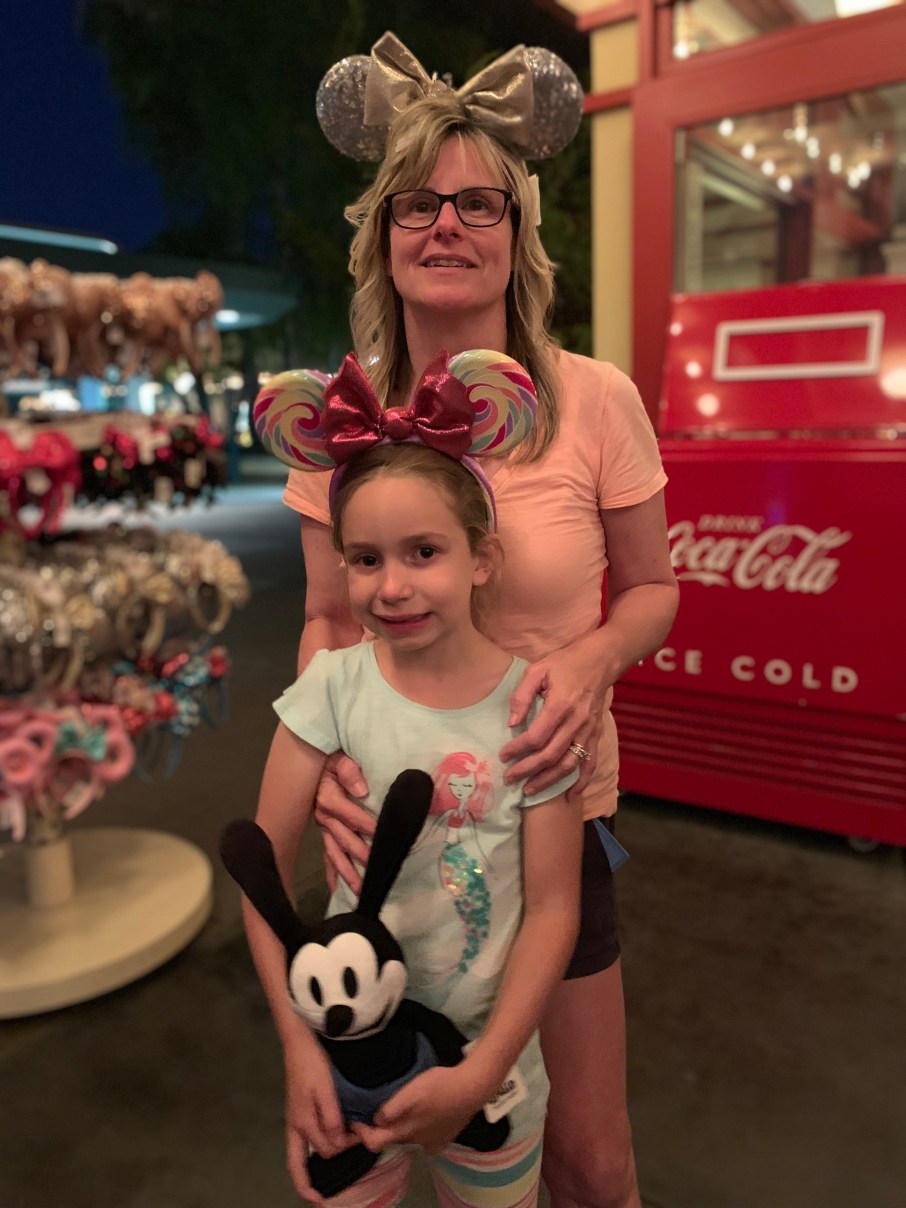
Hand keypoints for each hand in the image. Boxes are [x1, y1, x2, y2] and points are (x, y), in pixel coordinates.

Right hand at [284, 1030, 355, 1201]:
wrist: (300, 1040)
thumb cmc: (312, 1063)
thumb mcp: (325, 1089)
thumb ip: (330, 1117)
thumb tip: (337, 1144)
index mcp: (302, 1123)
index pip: (325, 1152)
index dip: (342, 1153)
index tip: (354, 1152)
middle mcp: (297, 1126)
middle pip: (304, 1164)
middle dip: (321, 1175)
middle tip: (352, 1166)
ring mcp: (296, 1118)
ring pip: (302, 1155)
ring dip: (319, 1165)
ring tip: (339, 1170)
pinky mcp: (300, 1109)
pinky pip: (305, 1141)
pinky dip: (314, 1153)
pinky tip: (329, 1148)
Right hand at [313, 751, 373, 894]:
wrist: (312, 761)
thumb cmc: (331, 759)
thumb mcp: (338, 757)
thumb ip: (349, 770)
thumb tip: (360, 789)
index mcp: (328, 796)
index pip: (348, 814)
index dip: (364, 824)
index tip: (380, 835)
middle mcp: (324, 816)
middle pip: (342, 838)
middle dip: (358, 856)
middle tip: (374, 872)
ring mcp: (324, 827)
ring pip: (335, 853)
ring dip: (346, 872)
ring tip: (359, 890)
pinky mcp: (326, 832)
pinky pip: (328, 855)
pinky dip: (332, 873)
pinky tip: (336, 889)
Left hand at [352, 1066, 481, 1154]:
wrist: (472, 1088)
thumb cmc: (439, 1086)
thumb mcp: (411, 1092)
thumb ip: (392, 1109)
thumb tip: (377, 1121)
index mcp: (405, 1131)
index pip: (375, 1142)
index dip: (362, 1133)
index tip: (356, 1119)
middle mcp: (417, 1142)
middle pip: (392, 1139)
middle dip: (382, 1127)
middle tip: (378, 1108)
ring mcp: (433, 1142)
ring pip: (410, 1137)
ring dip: (402, 1126)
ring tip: (402, 1108)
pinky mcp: (445, 1137)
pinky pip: (427, 1138)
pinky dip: (421, 1129)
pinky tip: (424, 1116)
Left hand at [500, 644, 607, 797]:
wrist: (600, 661)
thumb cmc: (564, 664)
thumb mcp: (537, 670)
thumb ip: (522, 696)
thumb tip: (511, 723)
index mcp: (560, 705)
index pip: (536, 737)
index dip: (517, 749)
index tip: (503, 755)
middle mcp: (576, 722)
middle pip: (550, 755)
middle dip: (527, 770)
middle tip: (508, 778)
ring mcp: (588, 731)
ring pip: (569, 764)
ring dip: (549, 781)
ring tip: (529, 790)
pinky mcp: (596, 735)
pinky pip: (589, 763)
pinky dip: (580, 782)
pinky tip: (568, 796)